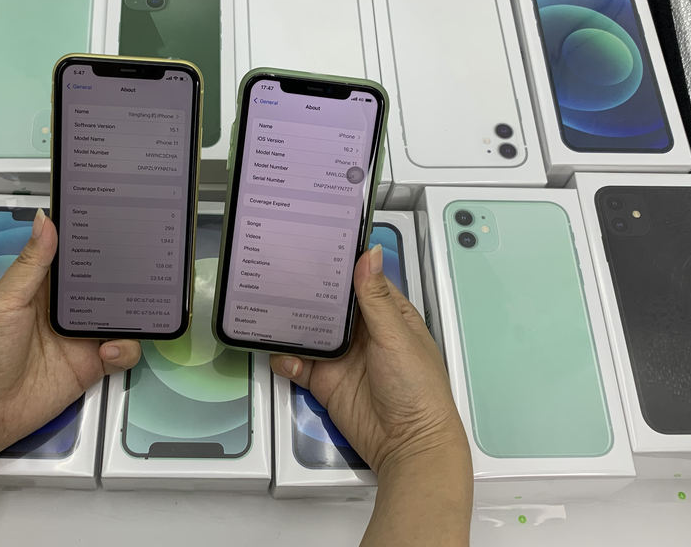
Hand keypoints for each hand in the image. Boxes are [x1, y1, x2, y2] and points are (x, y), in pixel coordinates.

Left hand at [0, 210, 140, 459]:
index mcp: (45, 286)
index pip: (77, 256)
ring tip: (133, 311)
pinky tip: (109, 349)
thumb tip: (45, 218)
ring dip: (132, 313)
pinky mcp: (93, 365)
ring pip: (122, 317)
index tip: (119, 222)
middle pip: (107, 285)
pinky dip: (126, 348)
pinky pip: (124, 352)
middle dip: (125, 275)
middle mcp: (68, 308)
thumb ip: (31, 263)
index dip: (97, 241)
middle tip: (144, 264)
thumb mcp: (5, 301)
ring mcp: (83, 337)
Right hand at [271, 244, 468, 475]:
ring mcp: (342, 357)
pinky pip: (297, 365)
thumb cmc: (418, 389)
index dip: (340, 265)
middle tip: (282, 274)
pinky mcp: (325, 382)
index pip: (360, 281)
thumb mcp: (395, 336)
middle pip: (329, 305)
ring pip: (309, 332)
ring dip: (292, 325)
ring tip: (272, 311)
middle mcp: (363, 333)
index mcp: (388, 315)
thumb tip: (369, 255)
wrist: (407, 444)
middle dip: (308, 292)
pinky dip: (286, 359)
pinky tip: (284, 357)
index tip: (316, 246)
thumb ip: (375, 298)